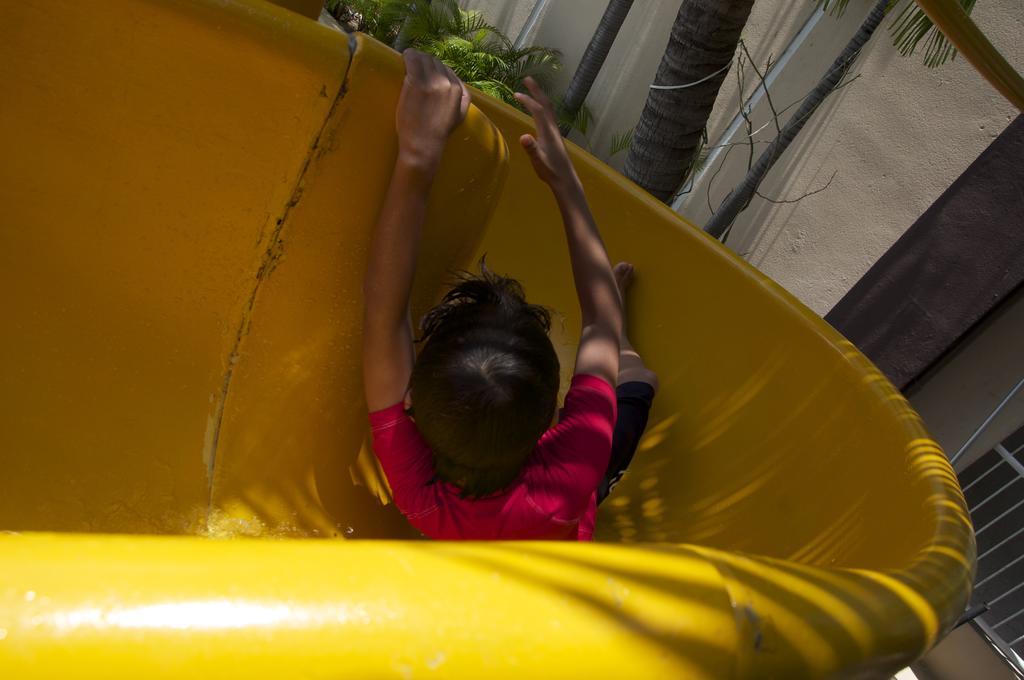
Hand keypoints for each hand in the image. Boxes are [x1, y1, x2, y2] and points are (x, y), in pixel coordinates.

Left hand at [396, 49, 470, 173]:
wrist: (423, 145)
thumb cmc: (439, 134)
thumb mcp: (460, 116)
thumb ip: (463, 99)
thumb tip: (458, 85)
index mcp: (458, 90)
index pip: (447, 70)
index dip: (436, 69)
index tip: (427, 71)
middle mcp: (447, 83)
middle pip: (435, 62)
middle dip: (426, 62)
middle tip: (416, 65)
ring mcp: (431, 82)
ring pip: (424, 58)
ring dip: (417, 57)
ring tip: (410, 59)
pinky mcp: (415, 83)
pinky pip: (412, 60)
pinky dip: (408, 56)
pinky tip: (405, 56)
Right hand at [514, 77, 578, 192]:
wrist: (565, 179)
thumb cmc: (550, 171)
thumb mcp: (538, 161)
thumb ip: (531, 149)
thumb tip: (524, 137)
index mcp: (547, 132)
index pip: (537, 110)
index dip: (527, 100)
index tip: (515, 93)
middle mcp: (553, 128)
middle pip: (545, 104)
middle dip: (536, 91)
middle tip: (528, 78)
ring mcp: (555, 132)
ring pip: (548, 109)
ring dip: (540, 97)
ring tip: (532, 89)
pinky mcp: (555, 136)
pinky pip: (548, 116)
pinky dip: (541, 107)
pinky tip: (537, 111)